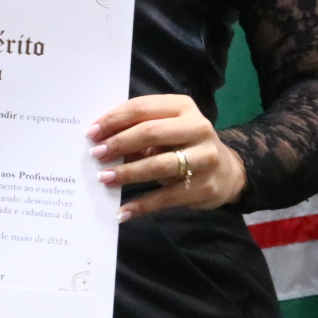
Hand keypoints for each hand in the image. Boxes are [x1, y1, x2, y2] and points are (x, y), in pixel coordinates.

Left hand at [87, 94, 246, 220]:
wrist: (226, 172)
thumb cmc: (184, 145)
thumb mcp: (166, 130)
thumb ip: (138, 130)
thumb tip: (100, 140)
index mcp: (183, 107)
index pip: (142, 108)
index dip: (114, 120)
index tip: (91, 132)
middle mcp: (198, 128)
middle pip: (150, 132)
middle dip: (119, 143)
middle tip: (95, 154)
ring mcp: (205, 158)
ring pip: (159, 164)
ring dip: (127, 172)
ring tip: (104, 178)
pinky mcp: (204, 187)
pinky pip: (166, 197)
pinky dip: (142, 205)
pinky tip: (122, 211)